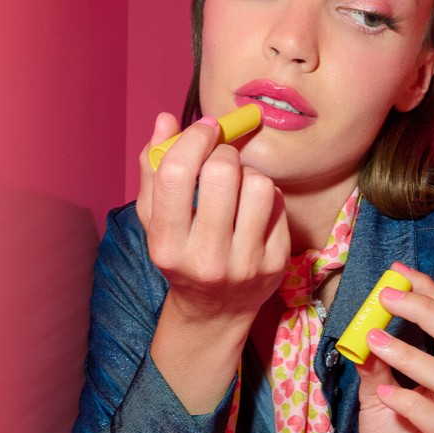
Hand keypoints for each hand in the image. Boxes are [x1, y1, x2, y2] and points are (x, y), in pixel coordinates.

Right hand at [137, 113, 289, 412]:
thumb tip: (166, 120)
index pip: (176, 174)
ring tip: (239, 185)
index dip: (193, 139)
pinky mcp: (276, 262)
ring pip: (259, 185)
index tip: (205, 128)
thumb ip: (154, 169)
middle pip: (222, 173)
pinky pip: (279, 203)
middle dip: (224, 151)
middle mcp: (206, 259)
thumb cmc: (182, 254)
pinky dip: (268, 195)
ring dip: (250, 174)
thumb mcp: (155, 220)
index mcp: (167, 246)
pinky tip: (254, 208)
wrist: (214, 312)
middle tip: (221, 156)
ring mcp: (245, 263)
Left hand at [355, 262, 433, 432]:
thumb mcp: (378, 393)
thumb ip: (374, 361)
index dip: (428, 292)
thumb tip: (360, 325)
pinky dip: (410, 403)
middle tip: (386, 297)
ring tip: (375, 341)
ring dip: (411, 354)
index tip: (397, 272)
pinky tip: (384, 394)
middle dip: (426, 311)